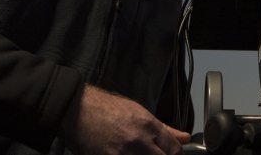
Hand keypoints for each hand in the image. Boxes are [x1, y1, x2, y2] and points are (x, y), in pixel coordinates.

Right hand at [59, 84, 191, 154]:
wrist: (76, 111)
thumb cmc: (106, 109)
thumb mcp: (138, 112)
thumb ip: (164, 128)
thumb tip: (184, 137)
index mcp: (148, 125)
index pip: (175, 151)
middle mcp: (138, 141)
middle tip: (155, 154)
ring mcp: (123, 154)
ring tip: (138, 152)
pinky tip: (125, 154)